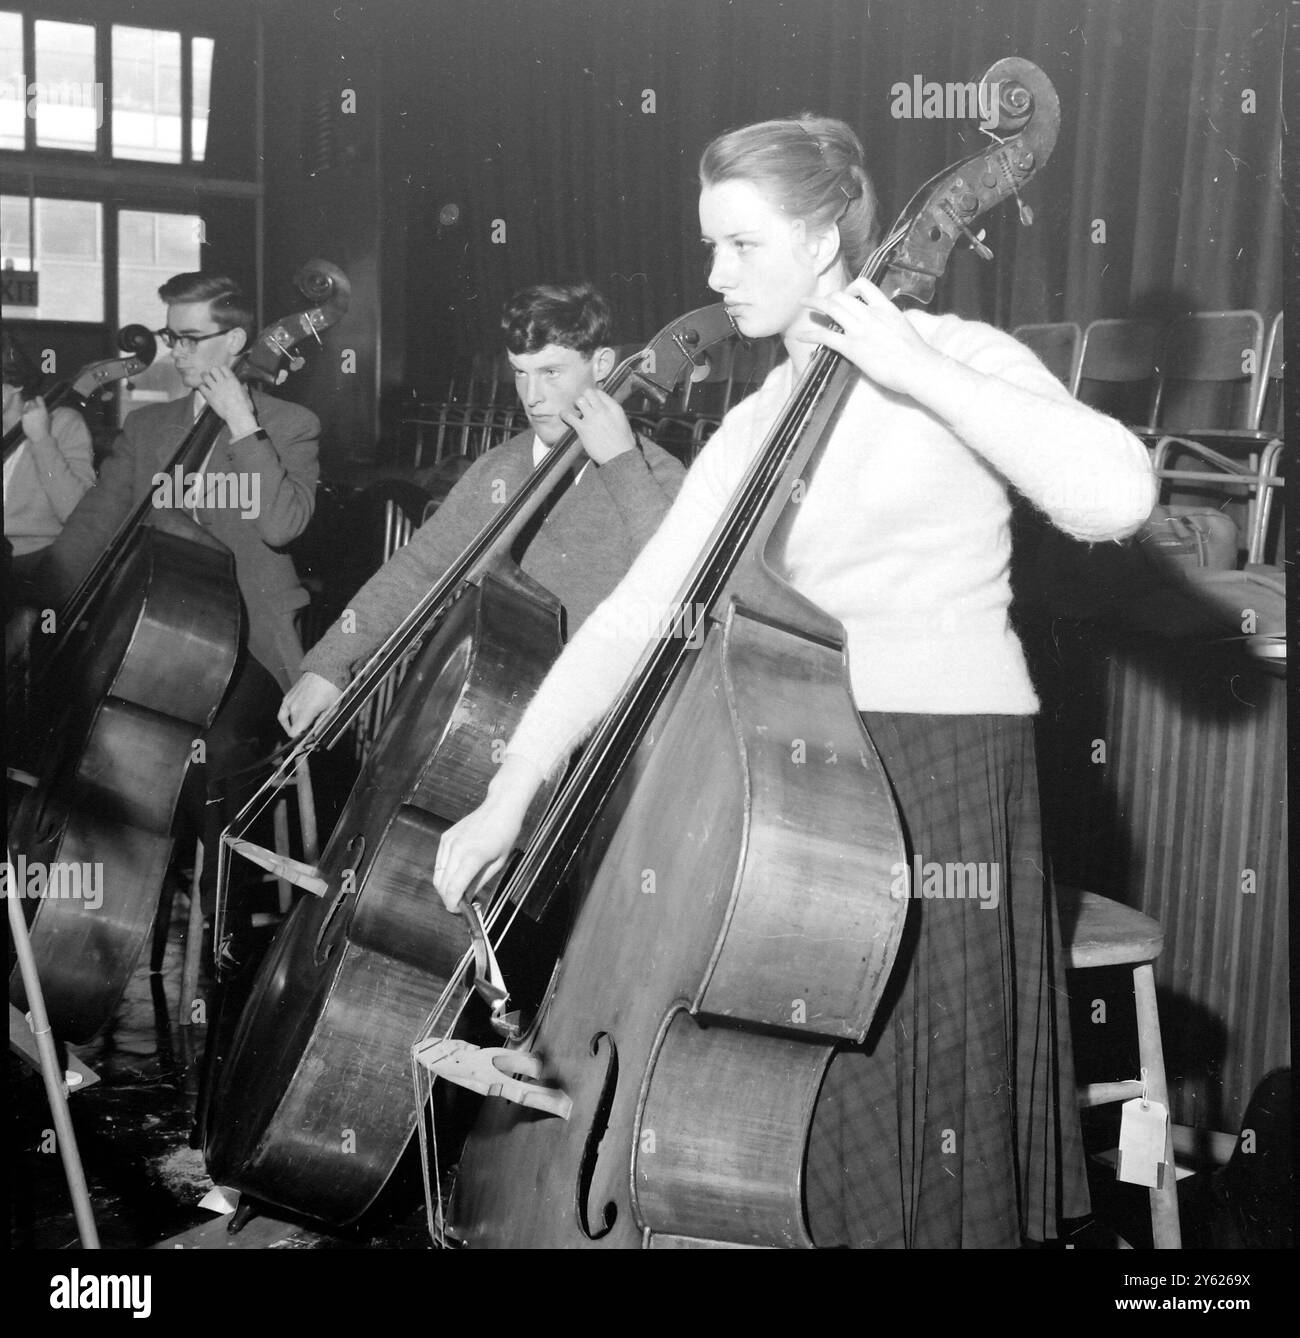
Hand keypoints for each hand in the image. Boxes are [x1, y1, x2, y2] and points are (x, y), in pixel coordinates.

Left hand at [20, 396, 51, 442]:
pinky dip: (25, 414)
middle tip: (33, 409)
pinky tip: (28, 419)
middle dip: (32, 404)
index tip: (38, 401)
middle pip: (31, 401)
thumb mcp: (49, 421)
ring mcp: (28, 412)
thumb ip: (49, 415)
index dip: (38, 399)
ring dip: (28, 408)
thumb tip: (50, 414)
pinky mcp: (23, 416)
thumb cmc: (46, 430)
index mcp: (43, 409)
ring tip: (31, 414)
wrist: (40, 437)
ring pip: (26, 406)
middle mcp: (35, 409)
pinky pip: (23, 412)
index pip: (39, 398)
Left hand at [199, 366, 258, 437]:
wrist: (239, 416)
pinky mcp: (210, 396)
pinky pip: (201, 387)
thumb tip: (243, 385)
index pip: (224, 367)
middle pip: (213, 369)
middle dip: (212, 372)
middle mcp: (223, 382)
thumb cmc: (245, 407)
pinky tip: (204, 390)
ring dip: (205, 378)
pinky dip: (202, 388)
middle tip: (212, 376)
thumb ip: (243, 388)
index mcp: (233, 380)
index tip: (220, 373)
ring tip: (206, 381)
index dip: (221, 370)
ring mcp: (215, 389)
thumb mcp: (246, 395)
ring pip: (205, 376)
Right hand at [278, 671, 341, 736]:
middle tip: (313, 731)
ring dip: (295, 725)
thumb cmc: (331, 687)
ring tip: (304, 726)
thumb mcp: (332, 708)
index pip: (295, 733)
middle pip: (293, 728)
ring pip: (287, 721)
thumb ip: (322, 724)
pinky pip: (283, 712)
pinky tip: (293, 720)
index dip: (301, 740)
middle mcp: (294, 707)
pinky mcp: (288, 696)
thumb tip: (316, 735)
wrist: (325, 669)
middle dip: (302, 732)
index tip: (308, 741)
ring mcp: (289, 701)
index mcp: (305, 711)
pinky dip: (286, 719)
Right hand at [432, 755, 542, 911]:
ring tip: (460, 889)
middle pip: (442, 884)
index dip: (452, 904)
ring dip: (445, 886)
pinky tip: (457, 873)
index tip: (458, 911)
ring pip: (438, 874)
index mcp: (472, 857)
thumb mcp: (498, 862)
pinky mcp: (446, 837)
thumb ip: (480, 881)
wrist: (500, 807)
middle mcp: (456, 849)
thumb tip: (467, 897)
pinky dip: (444, 872)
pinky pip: (440, 861)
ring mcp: (448, 842)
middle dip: (448, 898)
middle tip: (460, 904)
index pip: (453, 888)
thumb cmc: (505, 834)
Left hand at [559, 388, 635, 464]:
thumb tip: (607, 410)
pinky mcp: (583, 428)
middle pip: (588, 392)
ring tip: (576, 410)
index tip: (591, 401)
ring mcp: (592, 418)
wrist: (619, 456)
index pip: (600, 393)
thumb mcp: (624, 422)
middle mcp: (603, 410)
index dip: (594, 396)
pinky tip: (563, 415)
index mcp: (614, 408)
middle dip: (584, 397)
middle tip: (583, 405)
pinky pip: (569, 416)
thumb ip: (614, 413)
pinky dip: (564, 415)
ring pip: (579, 400)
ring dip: (576, 404)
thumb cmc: (624, 443)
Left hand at [798, 278, 940, 396]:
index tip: (847, 295)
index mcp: (885, 308)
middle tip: (820, 303)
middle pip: (842, 296)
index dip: (850, 287)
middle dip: (828, 297)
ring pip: (831, 308)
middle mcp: (870, 314)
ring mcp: (860, 330)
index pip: (864, 285)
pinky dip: (810, 334)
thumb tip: (881, 325)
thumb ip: (888, 321)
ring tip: (804, 304)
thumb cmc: (916, 353)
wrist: (918, 367)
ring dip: (814, 304)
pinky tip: (800, 335)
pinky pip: (825, 336)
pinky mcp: (852, 347)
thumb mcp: (902, 327)